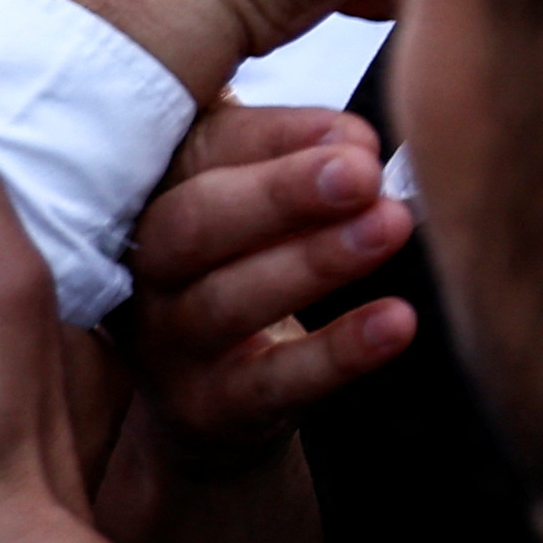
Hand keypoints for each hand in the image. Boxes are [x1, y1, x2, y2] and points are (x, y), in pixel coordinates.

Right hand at [127, 103, 420, 465]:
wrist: (204, 399)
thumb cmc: (241, 267)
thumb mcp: (252, 203)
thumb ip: (292, 157)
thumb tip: (355, 142)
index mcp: (152, 196)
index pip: (201, 151)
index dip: (276, 136)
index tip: (354, 135)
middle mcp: (145, 269)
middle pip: (193, 223)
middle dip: (281, 194)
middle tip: (362, 174)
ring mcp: (168, 345)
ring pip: (226, 301)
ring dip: (314, 262)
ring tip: (390, 227)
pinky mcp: (208, 408)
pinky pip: (272, 381)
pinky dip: (337, 352)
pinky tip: (396, 321)